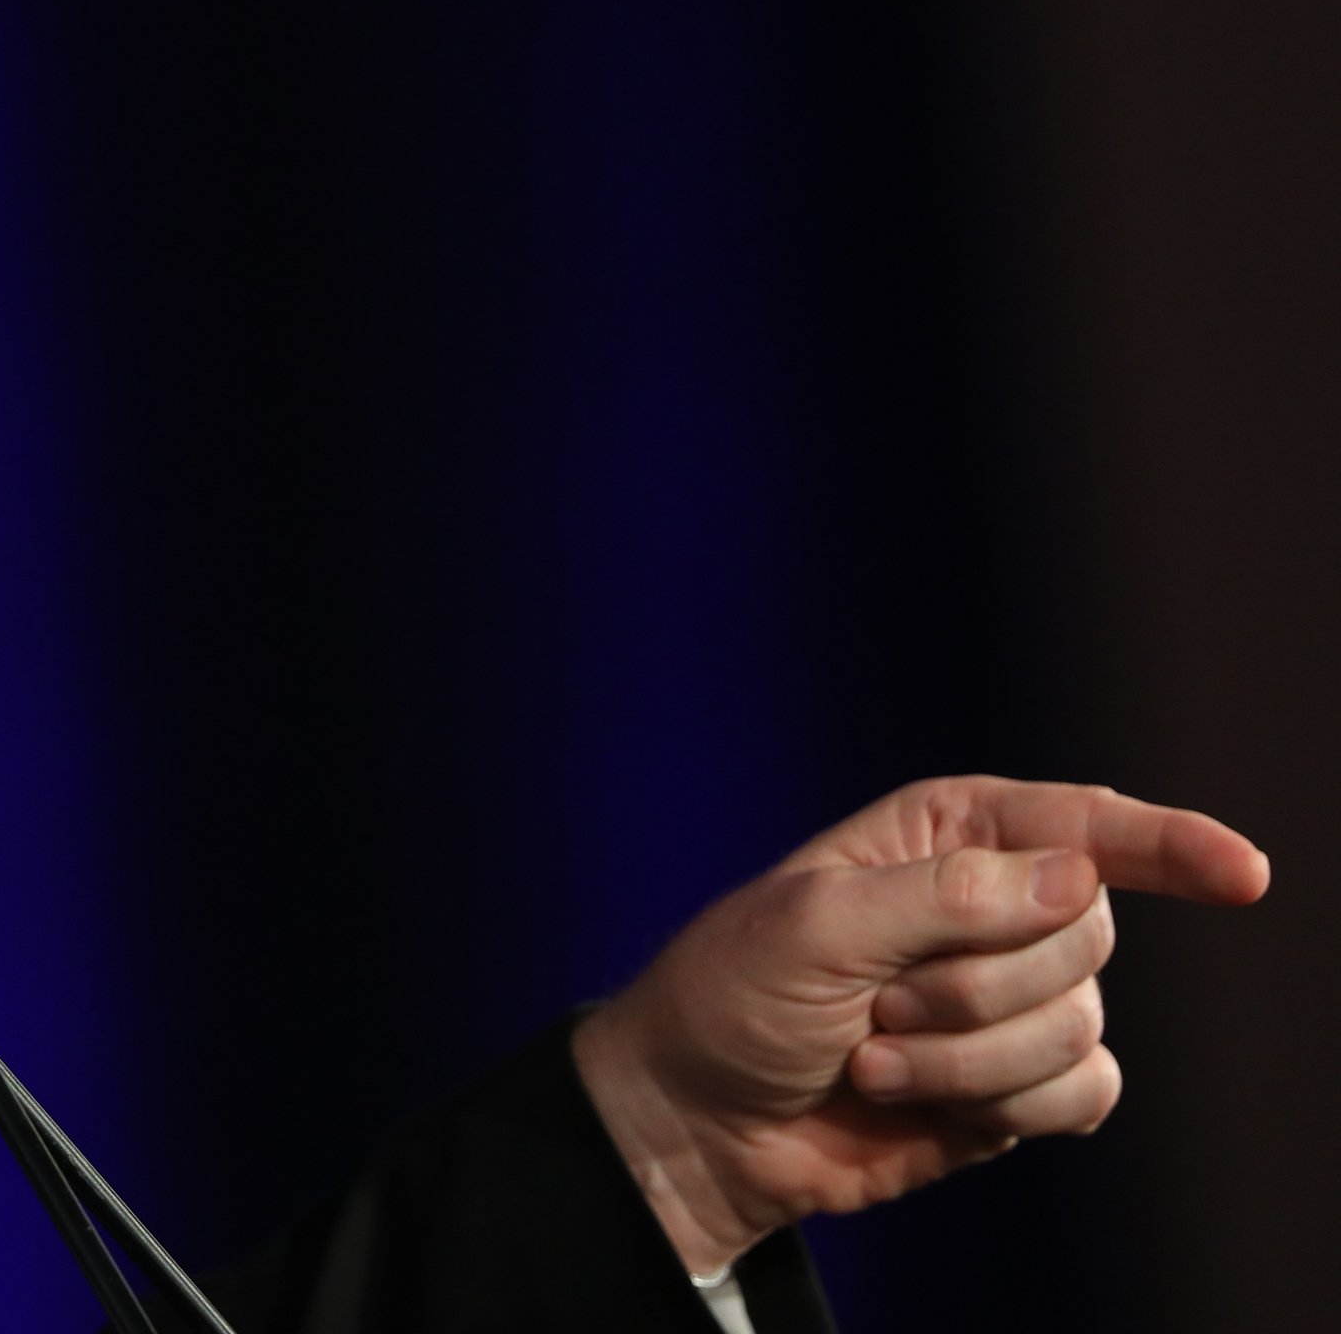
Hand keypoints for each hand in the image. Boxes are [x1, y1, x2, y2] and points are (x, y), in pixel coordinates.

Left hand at [569, 777, 1267, 1273]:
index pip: (1083, 823)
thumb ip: (945, 898)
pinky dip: (1004, 1107)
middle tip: (873, 1006)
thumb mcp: (812, 926)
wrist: (700, 1118)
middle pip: (1083, 935)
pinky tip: (927, 1103)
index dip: (1169, 844)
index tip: (1242, 874)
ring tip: (870, 1058)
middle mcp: (996, 906)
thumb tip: (1080, 878)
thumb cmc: (734, 997)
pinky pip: (1084, 1093)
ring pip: (1076, 1025)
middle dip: (974, 988)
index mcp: (945, 835)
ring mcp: (1013, 997)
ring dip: (965, 1060)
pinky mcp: (1019, 1082)